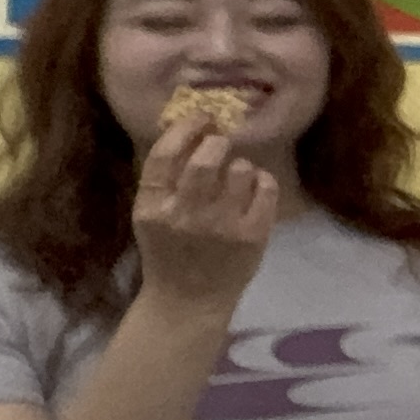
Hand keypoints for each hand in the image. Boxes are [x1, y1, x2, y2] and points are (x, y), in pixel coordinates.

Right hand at [128, 116, 278, 310]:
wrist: (188, 301)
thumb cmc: (170, 252)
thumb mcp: (152, 216)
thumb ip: (165, 178)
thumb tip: (193, 126)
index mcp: (152, 207)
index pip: (164, 155)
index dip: (185, 128)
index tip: (202, 117)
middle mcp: (185, 215)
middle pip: (206, 159)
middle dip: (218, 143)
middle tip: (222, 144)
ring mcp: (221, 226)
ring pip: (241, 169)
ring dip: (241, 166)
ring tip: (236, 178)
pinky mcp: (252, 236)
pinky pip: (267, 188)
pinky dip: (263, 181)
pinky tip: (255, 189)